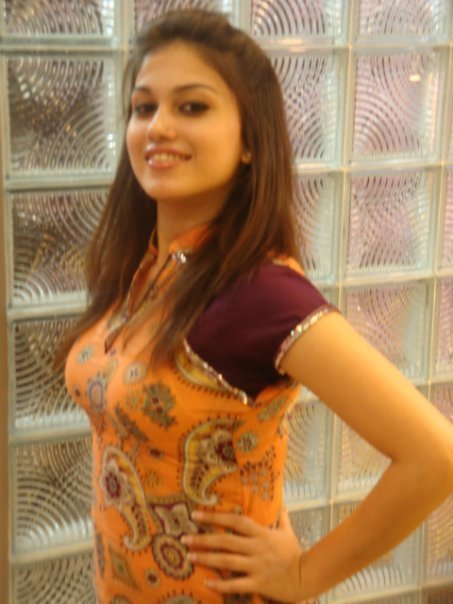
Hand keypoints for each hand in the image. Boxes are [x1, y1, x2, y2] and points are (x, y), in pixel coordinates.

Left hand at [181, 506, 302, 601]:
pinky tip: (206, 583)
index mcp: (261, 533)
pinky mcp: (258, 583)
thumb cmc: (295, 553)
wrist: (307, 576)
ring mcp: (256, 566)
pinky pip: (236, 584)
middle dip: (204, 539)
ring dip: (206, 558)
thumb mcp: (287, 532)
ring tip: (189, 557)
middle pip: (226, 540)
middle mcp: (256, 547)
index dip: (215, 516)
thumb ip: (282, 517)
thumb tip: (281, 503)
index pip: (235, 520)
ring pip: (227, 561)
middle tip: (184, 538)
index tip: (196, 514)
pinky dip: (220, 584)